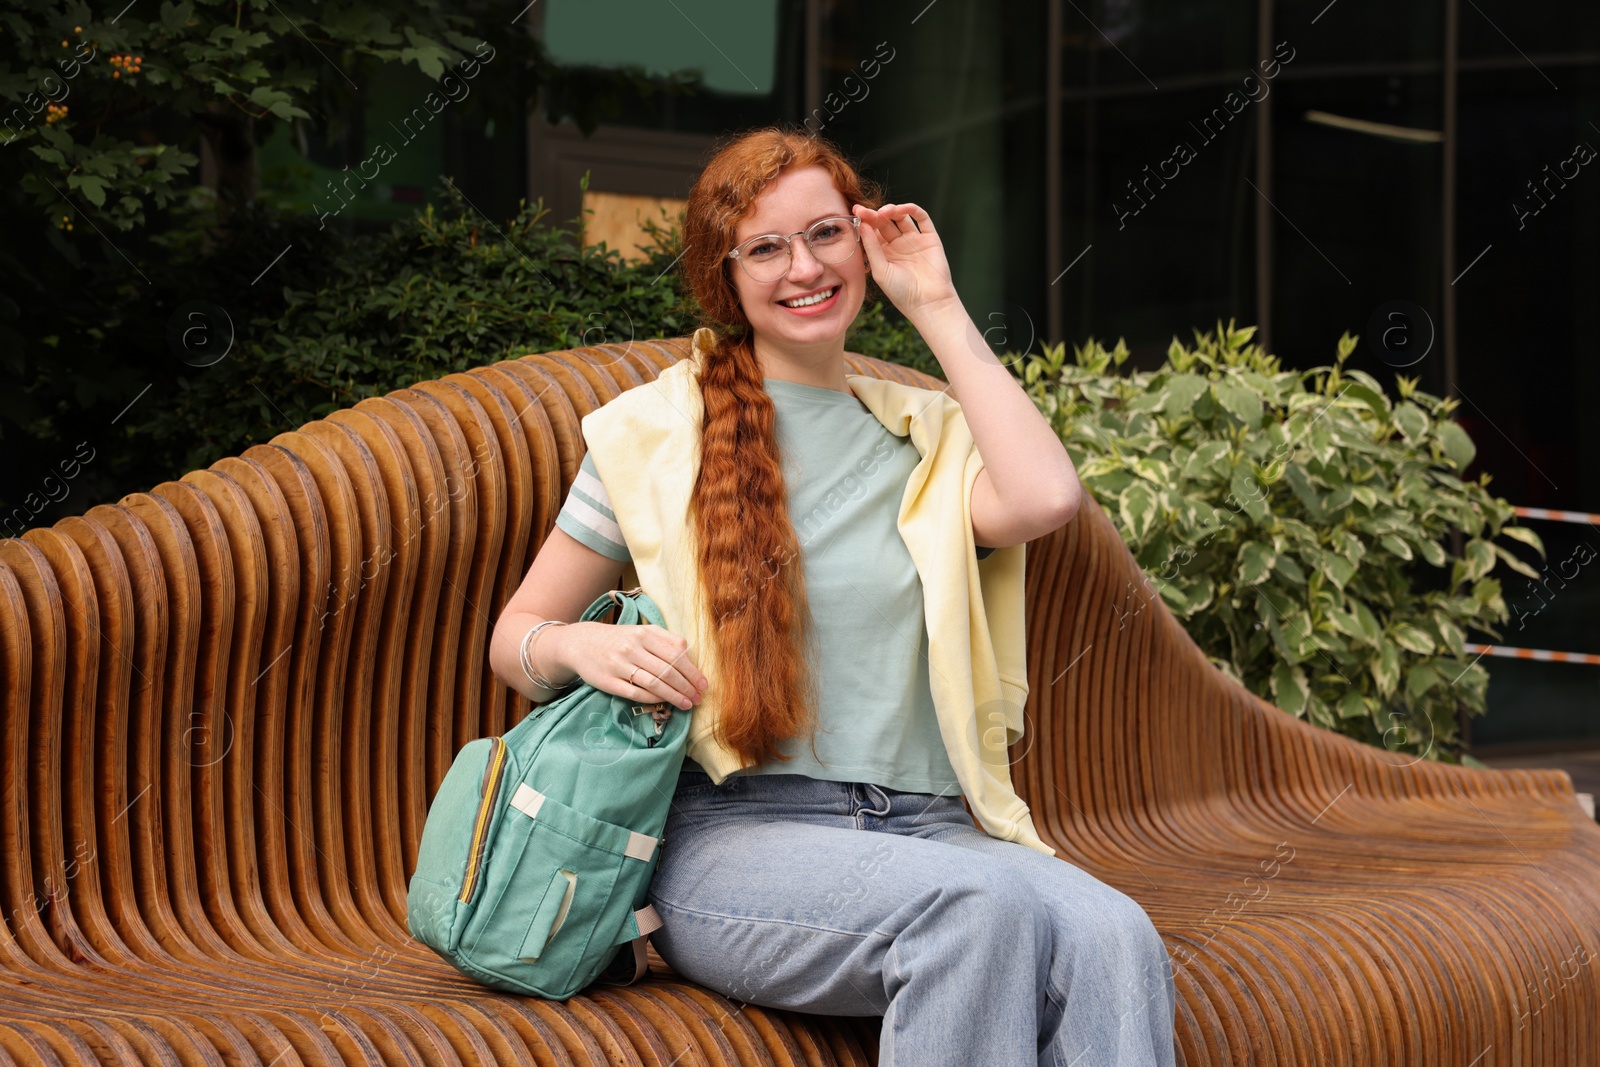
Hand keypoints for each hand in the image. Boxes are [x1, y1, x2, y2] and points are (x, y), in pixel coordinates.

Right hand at [550, 621, 709, 710]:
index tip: (703, 684)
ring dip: (675, 696)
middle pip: (668, 671)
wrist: (581, 643)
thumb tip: (689, 655)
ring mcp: (620, 665)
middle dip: (687, 687)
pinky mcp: (609, 682)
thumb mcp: (641, 631)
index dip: (692, 671)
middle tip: (698, 698)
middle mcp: (632, 648)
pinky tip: (665, 702)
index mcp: (644, 633)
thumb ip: (665, 639)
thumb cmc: (618, 639)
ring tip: (687, 704)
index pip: (676, 654)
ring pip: (654, 684)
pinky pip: (636, 693)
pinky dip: (654, 699)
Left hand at [852, 202, 959, 318]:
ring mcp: (914, 240)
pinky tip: (901, 209)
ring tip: (884, 212)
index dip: (864, 221)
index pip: (872, 232)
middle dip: (874, 215)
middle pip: (884, 223)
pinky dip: (912, 210)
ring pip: (901, 218)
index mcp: (884, 253)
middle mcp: (898, 245)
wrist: (928, 303)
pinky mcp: (930, 238)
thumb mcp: (881, 270)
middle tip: (864, 210)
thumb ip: (872, 247)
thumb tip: (862, 224)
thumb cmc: (901, 292)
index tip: (856, 211)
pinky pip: (922, 219)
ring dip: (892, 210)